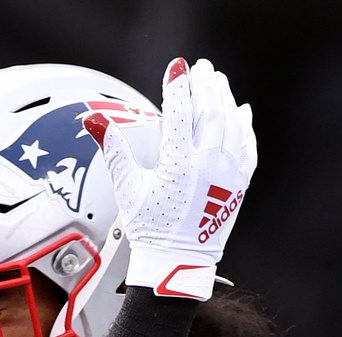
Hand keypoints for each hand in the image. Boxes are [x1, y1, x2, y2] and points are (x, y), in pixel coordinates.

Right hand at [90, 57, 256, 300]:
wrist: (177, 263)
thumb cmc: (150, 229)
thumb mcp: (128, 188)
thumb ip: (114, 149)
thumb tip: (94, 122)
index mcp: (178, 165)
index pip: (180, 113)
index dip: (178, 86)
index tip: (177, 66)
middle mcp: (207, 167)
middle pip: (212, 112)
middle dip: (206, 86)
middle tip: (202, 68)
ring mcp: (227, 176)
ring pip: (232, 126)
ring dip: (226, 100)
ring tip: (218, 82)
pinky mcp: (238, 186)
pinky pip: (247, 148)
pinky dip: (245, 127)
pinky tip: (241, 112)